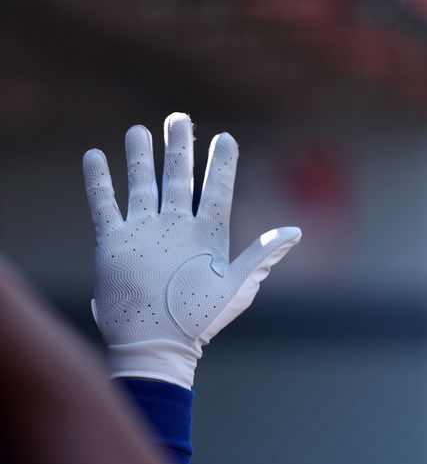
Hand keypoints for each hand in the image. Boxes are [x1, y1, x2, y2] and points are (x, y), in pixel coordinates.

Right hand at [83, 112, 300, 388]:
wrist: (156, 344)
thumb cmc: (200, 320)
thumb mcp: (237, 286)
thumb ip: (262, 255)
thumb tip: (295, 232)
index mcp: (207, 237)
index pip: (217, 191)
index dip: (223, 165)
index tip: (227, 138)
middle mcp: (175, 229)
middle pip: (178, 179)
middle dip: (179, 149)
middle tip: (179, 119)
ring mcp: (144, 233)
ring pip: (142, 185)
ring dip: (140, 157)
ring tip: (139, 130)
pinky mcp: (114, 242)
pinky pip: (104, 205)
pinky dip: (99, 181)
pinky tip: (95, 156)